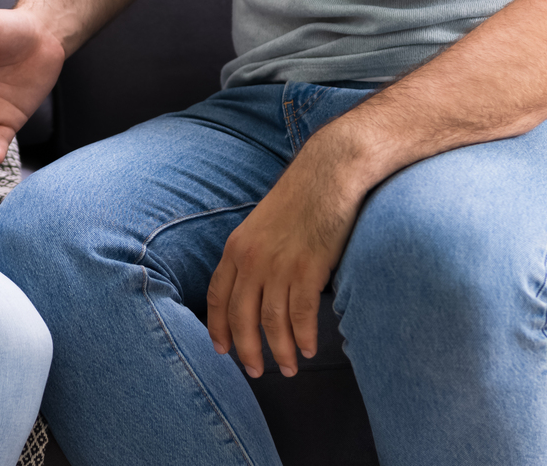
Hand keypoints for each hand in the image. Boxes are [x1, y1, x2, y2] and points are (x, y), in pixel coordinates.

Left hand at [205, 146, 361, 379]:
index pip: (217, 296)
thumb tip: (256, 288)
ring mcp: (279, 264)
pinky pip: (301, 315)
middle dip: (247, 349)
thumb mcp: (263, 224)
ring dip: (279, 351)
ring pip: (271, 321)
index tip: (222, 349)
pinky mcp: (308, 268)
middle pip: (241, 316)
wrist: (329, 173)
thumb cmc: (302, 198)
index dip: (218, 327)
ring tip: (288, 368)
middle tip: (255, 371)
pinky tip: (307, 350)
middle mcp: (251, 258)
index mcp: (236, 247)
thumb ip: (254, 255)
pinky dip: (303, 337)